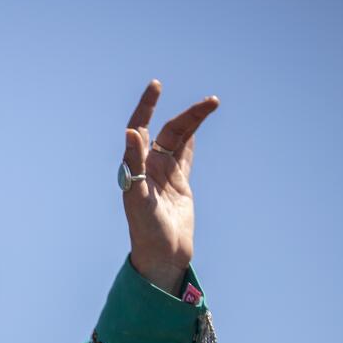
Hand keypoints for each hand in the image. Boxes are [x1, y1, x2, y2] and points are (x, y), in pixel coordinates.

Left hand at [122, 80, 218, 295]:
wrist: (161, 255)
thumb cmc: (146, 231)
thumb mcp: (139, 197)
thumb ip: (134, 164)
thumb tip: (131, 132)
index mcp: (136, 167)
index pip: (140, 128)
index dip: (146, 107)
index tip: (156, 86)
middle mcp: (148, 167)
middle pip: (167, 132)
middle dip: (186, 115)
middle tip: (210, 102)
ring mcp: (164, 174)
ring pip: (179, 141)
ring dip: (193, 122)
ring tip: (211, 104)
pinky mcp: (179, 184)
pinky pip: (185, 156)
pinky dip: (191, 140)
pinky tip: (195, 127)